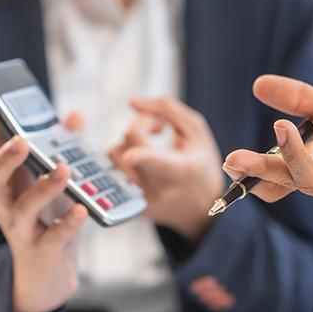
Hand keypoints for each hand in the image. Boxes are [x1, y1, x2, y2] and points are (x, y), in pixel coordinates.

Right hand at [0, 87, 87, 311]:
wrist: (50, 276)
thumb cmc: (49, 222)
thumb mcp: (56, 184)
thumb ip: (64, 149)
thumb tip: (73, 114)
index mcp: (9, 184)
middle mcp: (7, 206)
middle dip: (3, 160)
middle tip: (20, 140)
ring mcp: (22, 230)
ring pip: (22, 209)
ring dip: (42, 188)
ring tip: (64, 170)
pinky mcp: (42, 251)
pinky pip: (53, 237)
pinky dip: (67, 223)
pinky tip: (80, 210)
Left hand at [108, 97, 223, 243]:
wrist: (201, 208)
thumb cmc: (200, 164)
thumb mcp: (196, 132)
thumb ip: (167, 109)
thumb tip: (132, 102)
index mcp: (183, 170)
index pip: (159, 162)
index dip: (143, 157)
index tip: (133, 155)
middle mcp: (160, 189)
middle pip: (129, 145)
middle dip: (140, 126)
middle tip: (159, 128)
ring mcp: (142, 201)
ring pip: (114, 156)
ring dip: (127, 143)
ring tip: (148, 147)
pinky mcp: (129, 208)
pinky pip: (111, 172)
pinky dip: (122, 160)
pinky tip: (140, 163)